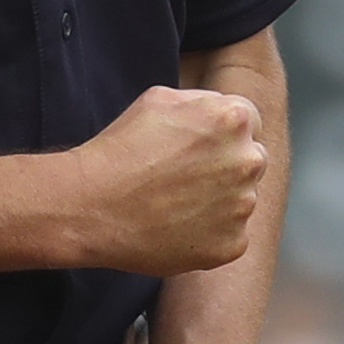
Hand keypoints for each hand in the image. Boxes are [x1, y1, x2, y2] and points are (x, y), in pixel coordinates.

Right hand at [63, 86, 264, 276]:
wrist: (93, 206)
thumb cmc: (121, 150)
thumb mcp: (160, 98)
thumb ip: (202, 101)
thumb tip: (219, 111)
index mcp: (234, 119)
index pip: (249, 122)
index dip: (221, 134)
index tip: (200, 147)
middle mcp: (247, 161)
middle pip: (250, 160)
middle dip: (226, 165)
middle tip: (184, 177)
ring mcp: (242, 207)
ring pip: (241, 200)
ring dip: (218, 201)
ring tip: (174, 203)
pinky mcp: (231, 244)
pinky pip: (230, 235)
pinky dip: (208, 234)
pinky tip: (176, 227)